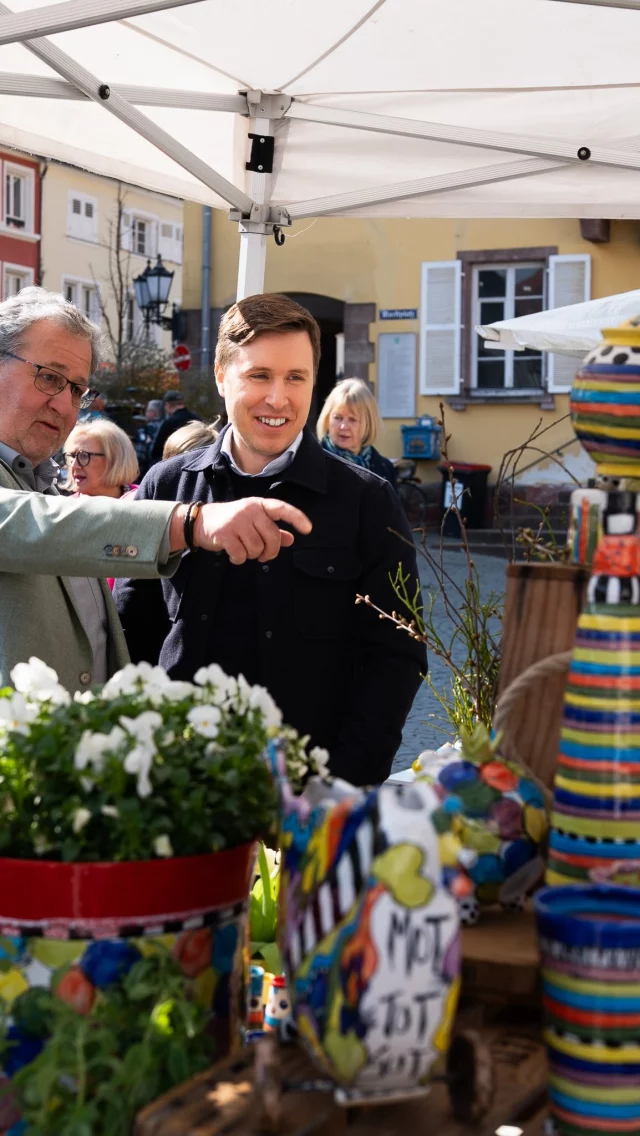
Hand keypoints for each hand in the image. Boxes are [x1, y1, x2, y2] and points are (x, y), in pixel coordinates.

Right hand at [170, 498, 311, 563]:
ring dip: (252, 555)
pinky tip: (233, 554)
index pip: (282, 508)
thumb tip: (290, 539)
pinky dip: (239, 559)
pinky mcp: (225, 534)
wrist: (199, 522)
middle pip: (272, 537)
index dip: (297, 518)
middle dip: (270, 551)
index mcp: (258, 505)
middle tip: (263, 556)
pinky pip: (242, 555)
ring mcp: (237, 521)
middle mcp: (249, 510)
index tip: (308, 530)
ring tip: (243, 550)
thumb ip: (272, 530)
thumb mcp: (252, 521)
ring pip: (257, 548)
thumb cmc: (231, 522)